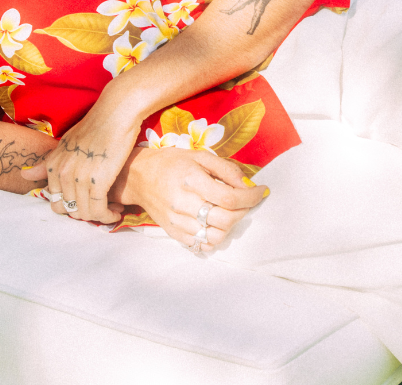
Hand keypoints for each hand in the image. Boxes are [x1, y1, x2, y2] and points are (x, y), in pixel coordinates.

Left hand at [21, 101, 140, 224]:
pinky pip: (99, 210)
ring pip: (85, 213)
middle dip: (85, 213)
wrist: (115, 114)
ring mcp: (79, 179)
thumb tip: (23, 175)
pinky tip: (117, 212)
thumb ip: (47, 163)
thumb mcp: (66, 143)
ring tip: (112, 211)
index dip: (73, 206)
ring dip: (99, 216)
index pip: (56, 202)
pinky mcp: (98, 182)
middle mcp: (62, 174)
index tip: (88, 202)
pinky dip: (108, 216)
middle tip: (100, 208)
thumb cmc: (95, 125)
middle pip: (70, 210)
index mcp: (53, 166)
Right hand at [118, 146, 268, 250]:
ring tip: (230, 211)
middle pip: (225, 219)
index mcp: (191, 180)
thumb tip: (247, 185)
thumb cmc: (172, 163)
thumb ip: (226, 169)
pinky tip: (216, 222)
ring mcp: (177, 222)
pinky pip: (202, 244)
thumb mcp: (200, 156)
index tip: (261, 191)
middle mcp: (183, 203)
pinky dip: (215, 237)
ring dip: (231, 225)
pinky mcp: (173, 233)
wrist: (140, 177)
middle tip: (246, 200)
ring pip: (216, 236)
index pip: (229, 197)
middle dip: (244, 211)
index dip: (251, 197)